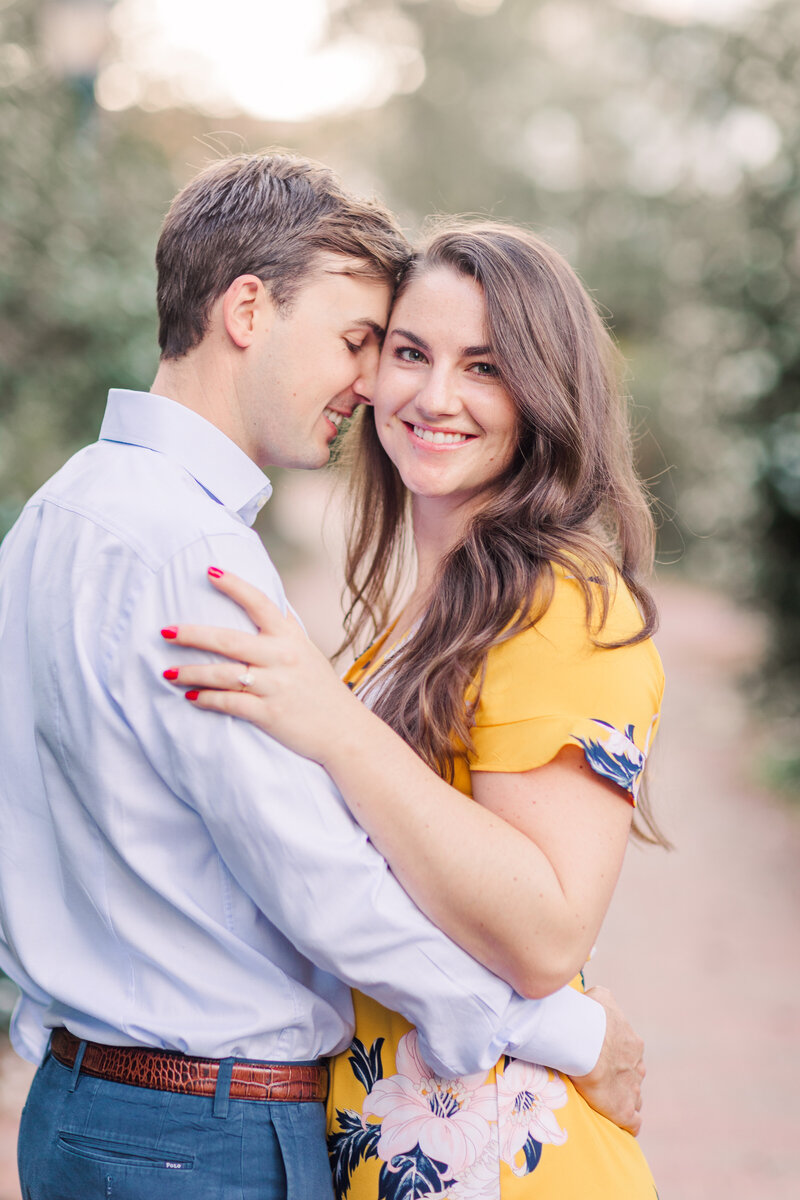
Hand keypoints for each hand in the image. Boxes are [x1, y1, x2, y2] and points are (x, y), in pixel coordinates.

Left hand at [161, 567, 360, 762]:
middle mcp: (282, 658)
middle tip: (165, 631)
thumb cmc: (321, 690)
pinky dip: (207, 700)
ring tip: (168, 672)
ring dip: (192, 673)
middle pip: (229, 640)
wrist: (345, 732)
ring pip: (223, 675)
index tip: (209, 571)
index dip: (234, 585)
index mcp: (291, 638)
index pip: (260, 603)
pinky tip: (191, 698)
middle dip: (192, 634)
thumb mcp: (307, 652)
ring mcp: (275, 686)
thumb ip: (283, 631)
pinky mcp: (269, 714)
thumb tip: (261, 605)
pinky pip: (230, 703)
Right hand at [568, 986, 644, 1135]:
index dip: (615, 1057)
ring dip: (623, 1099)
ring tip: (605, 1101)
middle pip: (633, 1076)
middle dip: (620, 1078)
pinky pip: (633, 1123)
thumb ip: (603, 998)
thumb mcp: (600, 996)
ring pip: (634, 1098)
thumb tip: (596, 997)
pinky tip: (618, 1122)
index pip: (629, 1053)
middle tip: (599, 1078)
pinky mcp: (624, 1111)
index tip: (600, 1058)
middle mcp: (637, 1066)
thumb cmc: (589, 1016)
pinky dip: (627, 1123)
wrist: (584, 1041)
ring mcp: (633, 1090)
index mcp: (633, 1043)